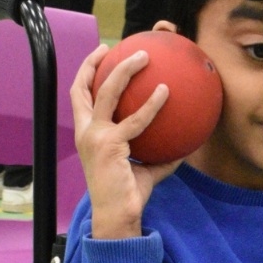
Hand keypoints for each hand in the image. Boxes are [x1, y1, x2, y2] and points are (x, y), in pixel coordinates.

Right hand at [70, 44, 182, 238]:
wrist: (118, 215)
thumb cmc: (128, 195)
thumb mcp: (144, 170)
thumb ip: (158, 156)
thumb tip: (183, 147)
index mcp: (86, 134)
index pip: (79, 96)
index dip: (87, 72)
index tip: (101, 54)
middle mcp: (86, 132)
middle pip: (84, 87)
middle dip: (97, 62)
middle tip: (119, 46)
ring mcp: (95, 136)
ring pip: (108, 92)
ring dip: (125, 70)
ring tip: (145, 57)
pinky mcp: (110, 144)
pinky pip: (136, 119)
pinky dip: (152, 104)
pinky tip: (166, 91)